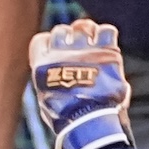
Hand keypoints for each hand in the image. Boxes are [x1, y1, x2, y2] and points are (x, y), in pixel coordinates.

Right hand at [29, 17, 132, 148]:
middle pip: (61, 30)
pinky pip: (107, 30)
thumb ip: (51, 84)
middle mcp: (60, 53)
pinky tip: (107, 43)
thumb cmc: (66, 119)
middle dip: (69, 37)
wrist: (88, 123)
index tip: (57, 52)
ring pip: (83, 26)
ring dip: (88, 32)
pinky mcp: (105, 52)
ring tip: (94, 43)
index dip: (49, 43)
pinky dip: (107, 34)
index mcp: (42, 65)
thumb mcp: (46, 102)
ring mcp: (83, 50)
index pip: (40, 40)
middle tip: (78, 49)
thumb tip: (57, 81)